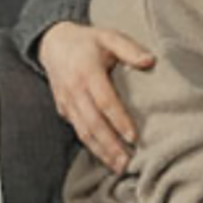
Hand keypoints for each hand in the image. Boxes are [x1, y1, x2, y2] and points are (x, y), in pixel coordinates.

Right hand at [39, 21, 153, 172]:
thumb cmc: (88, 41)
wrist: (53, 42)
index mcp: (87, 72)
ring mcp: (66, 101)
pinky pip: (77, 129)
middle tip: (127, 163)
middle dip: (109, 145)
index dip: (118, 120)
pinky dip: (90, 145)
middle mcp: (75, 90)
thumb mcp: (109, 36)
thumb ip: (130, 49)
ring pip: (83, 131)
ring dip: (100, 151)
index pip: (105, 101)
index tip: (133, 137)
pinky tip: (104, 156)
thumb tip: (150, 61)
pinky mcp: (63, 108)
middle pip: (92, 123)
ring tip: (118, 166)